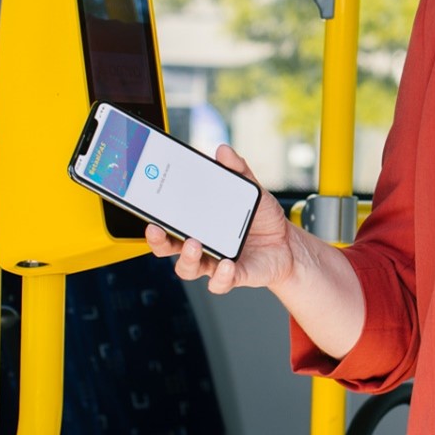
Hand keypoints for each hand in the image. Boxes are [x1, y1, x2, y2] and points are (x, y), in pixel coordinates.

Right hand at [143, 144, 300, 295]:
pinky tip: (227, 264)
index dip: (154, 219)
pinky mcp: (234, 276)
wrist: (288, 243)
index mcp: (197, 224)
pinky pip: (221, 282)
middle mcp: (200, 246)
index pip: (168, 223)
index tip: (147, 208)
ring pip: (188, 268)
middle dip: (158, 241)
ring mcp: (215, 263)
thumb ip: (238, 171)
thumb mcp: (252, 190)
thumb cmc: (261, 219)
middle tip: (157, 229)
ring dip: (187, 258)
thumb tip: (223, 151)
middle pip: (168, 248)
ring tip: (194, 244)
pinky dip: (222, 276)